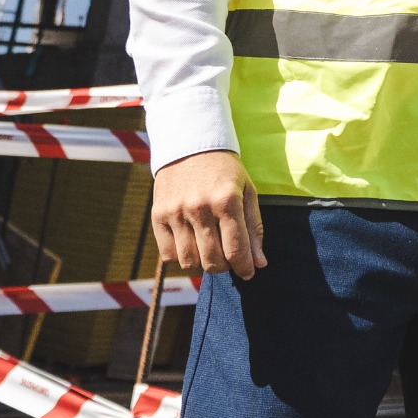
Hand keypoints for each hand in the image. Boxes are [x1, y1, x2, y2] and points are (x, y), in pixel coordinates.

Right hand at [152, 150, 265, 277]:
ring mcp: (176, 212)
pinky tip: (191, 244)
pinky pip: (168, 254)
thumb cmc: (225, 170)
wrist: (190, 144)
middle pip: (212, 261)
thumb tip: (259, 263)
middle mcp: (200, 208)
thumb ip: (254, 228)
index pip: (236, 249)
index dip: (244, 268)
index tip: (248, 273)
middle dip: (225, 267)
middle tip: (229, 259)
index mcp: (226, 200)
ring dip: (202, 264)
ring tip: (210, 251)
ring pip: (189, 261)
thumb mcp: (247, 191)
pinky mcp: (158, 215)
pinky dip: (181, 257)